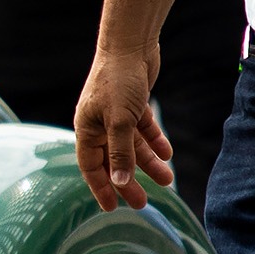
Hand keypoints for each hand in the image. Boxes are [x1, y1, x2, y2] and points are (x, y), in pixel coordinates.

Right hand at [72, 45, 170, 211]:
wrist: (130, 45)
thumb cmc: (118, 80)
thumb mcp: (120, 121)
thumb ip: (121, 153)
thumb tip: (119, 183)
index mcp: (86, 129)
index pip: (91, 167)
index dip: (101, 188)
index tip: (112, 208)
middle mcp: (98, 124)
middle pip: (113, 160)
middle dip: (128, 181)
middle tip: (143, 203)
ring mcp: (115, 114)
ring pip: (131, 146)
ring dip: (148, 163)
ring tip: (167, 179)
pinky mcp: (132, 105)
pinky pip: (143, 130)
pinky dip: (154, 142)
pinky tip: (167, 153)